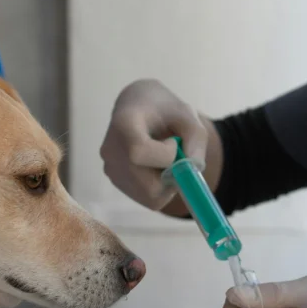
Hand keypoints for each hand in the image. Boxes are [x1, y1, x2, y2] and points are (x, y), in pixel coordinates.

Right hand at [101, 79, 210, 209]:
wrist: (138, 109)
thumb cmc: (164, 110)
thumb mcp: (187, 115)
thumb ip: (196, 140)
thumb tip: (193, 169)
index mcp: (123, 124)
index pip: (138, 152)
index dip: (165, 155)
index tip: (173, 141)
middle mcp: (110, 150)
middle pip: (146, 184)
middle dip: (171, 175)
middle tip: (175, 156)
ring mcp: (110, 168)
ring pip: (149, 195)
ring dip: (167, 183)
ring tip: (163, 158)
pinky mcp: (116, 181)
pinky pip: (147, 198)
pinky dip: (160, 188)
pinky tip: (156, 166)